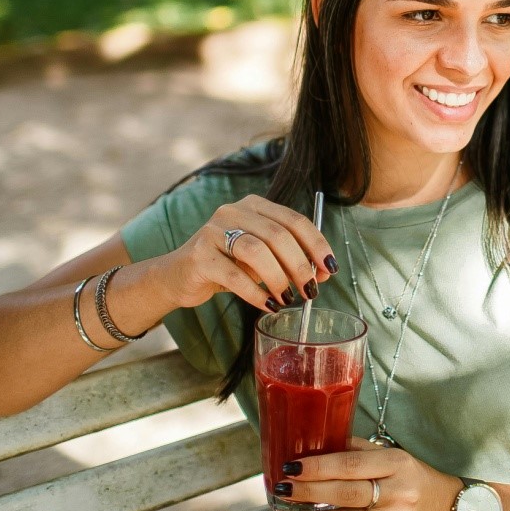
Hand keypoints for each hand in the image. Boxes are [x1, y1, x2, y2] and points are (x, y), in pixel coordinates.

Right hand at [159, 195, 335, 311]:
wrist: (179, 276)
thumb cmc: (228, 266)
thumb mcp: (262, 259)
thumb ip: (290, 260)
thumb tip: (323, 273)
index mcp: (254, 206)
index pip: (294, 220)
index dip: (316, 244)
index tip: (330, 268)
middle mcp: (233, 211)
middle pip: (278, 235)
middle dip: (300, 266)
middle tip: (311, 291)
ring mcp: (213, 231)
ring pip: (257, 251)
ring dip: (279, 278)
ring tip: (288, 299)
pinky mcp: (199, 255)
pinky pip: (234, 275)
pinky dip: (256, 293)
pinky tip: (267, 305)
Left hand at [272, 438, 461, 510]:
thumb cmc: (414, 479)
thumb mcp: (394, 456)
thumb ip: (358, 451)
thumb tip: (317, 443)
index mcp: (397, 465)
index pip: (352, 466)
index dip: (319, 467)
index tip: (292, 467)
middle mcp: (397, 495)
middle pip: (344, 495)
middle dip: (307, 493)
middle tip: (281, 489)